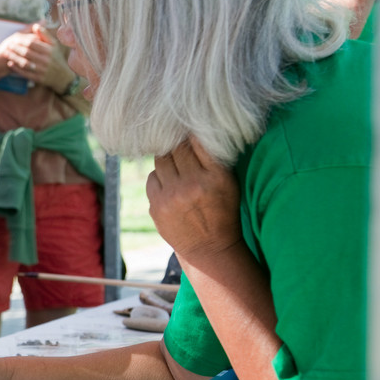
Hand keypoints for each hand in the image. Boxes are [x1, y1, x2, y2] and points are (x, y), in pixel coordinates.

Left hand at [0, 24, 70, 91]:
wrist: (62, 76)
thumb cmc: (55, 57)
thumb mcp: (53, 45)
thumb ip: (44, 35)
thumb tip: (36, 25)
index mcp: (49, 50)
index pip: (32, 43)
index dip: (22, 41)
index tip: (14, 38)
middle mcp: (46, 60)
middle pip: (27, 53)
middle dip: (16, 49)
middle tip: (7, 45)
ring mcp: (42, 70)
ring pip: (25, 63)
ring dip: (14, 58)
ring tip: (6, 53)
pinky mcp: (39, 78)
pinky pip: (25, 73)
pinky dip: (16, 68)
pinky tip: (10, 64)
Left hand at [146, 137, 242, 263]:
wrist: (210, 248)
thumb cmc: (223, 210)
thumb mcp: (228, 183)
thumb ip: (213, 159)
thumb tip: (190, 132)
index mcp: (215, 177)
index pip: (195, 142)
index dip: (190, 136)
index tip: (188, 133)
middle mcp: (192, 185)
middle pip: (175, 149)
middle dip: (177, 146)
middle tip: (179, 147)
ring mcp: (172, 196)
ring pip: (161, 161)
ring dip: (166, 159)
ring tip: (175, 165)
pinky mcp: (157, 206)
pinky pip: (152, 178)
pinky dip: (159, 176)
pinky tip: (169, 183)